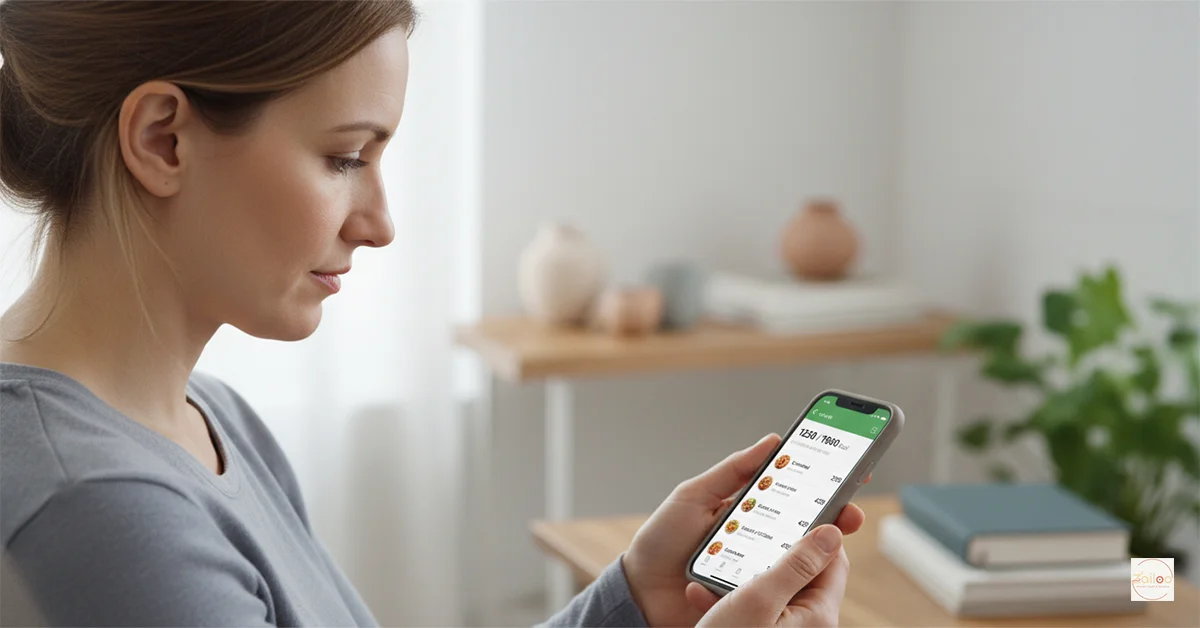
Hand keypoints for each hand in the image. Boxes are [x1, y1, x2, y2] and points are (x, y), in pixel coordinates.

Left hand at [621, 434, 865, 626]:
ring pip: (799, 557)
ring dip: (817, 547)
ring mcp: (758, 567)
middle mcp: (758, 538)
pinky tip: (799, 565)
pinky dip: (792, 575)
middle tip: (849, 512)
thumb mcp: (694, 496)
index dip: (822, 481)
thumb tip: (771, 442)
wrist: (640, 591)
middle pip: (805, 526)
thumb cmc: (662, 541)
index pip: (792, 491)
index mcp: (747, 509)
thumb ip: (731, 471)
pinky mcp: (753, 595)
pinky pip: (780, 585)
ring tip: (829, 534)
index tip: (850, 468)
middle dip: (833, 516)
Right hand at [691, 524, 848, 626]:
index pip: (832, 558)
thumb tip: (833, 532)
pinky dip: (727, 599)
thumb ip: (797, 564)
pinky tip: (702, 596)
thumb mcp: (760, 599)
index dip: (811, 531)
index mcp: (818, 614)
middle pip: (797, 571)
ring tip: (709, 576)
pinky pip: (751, 608)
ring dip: (737, 576)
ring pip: (768, 588)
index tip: (787, 511)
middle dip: (762, 555)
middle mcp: (807, 624)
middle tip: (738, 543)